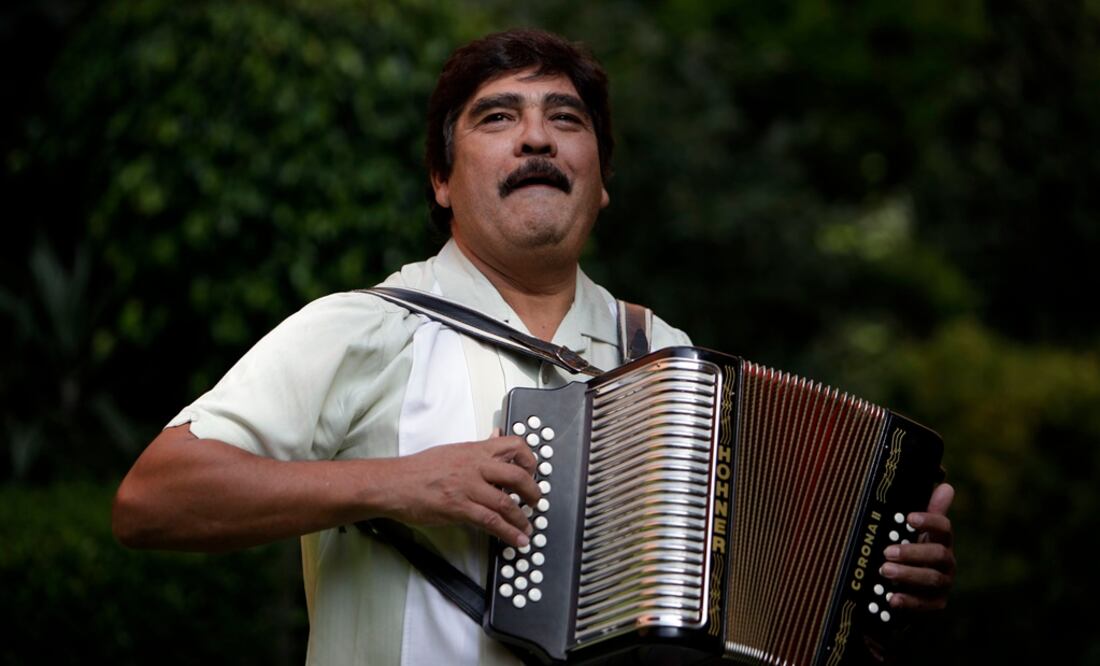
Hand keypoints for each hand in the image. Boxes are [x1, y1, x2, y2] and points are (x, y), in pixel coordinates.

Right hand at [379, 432, 539, 547]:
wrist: (394, 483)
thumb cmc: (420, 469)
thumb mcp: (453, 450)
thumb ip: (478, 448)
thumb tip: (496, 437)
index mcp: (475, 450)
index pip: (514, 445)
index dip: (530, 460)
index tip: (533, 473)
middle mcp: (475, 465)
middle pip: (517, 476)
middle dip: (533, 492)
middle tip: (536, 503)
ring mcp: (467, 487)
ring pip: (506, 503)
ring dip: (522, 519)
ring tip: (528, 528)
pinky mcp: (458, 507)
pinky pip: (491, 522)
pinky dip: (508, 533)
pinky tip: (516, 539)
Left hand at [880, 482, 955, 610]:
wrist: (911, 585)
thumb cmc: (912, 550)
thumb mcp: (915, 531)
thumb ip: (928, 511)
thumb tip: (946, 485)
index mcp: (942, 540)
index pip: (944, 528)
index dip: (930, 521)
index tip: (909, 518)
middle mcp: (947, 562)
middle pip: (938, 555)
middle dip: (913, 552)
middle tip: (888, 551)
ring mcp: (944, 583)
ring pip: (932, 579)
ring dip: (907, 574)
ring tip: (884, 570)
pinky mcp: (936, 603)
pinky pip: (926, 604)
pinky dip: (908, 601)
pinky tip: (891, 598)